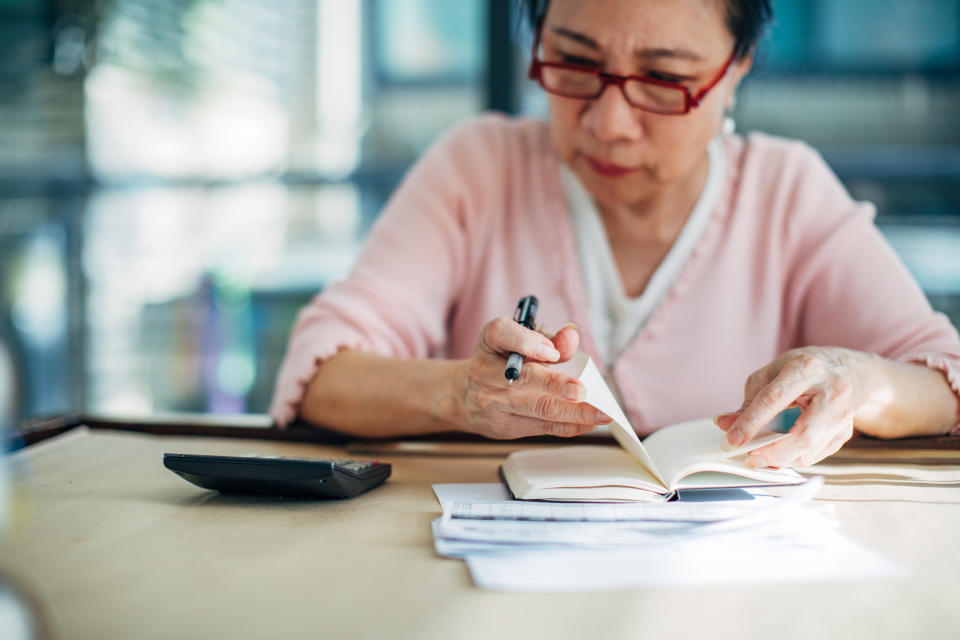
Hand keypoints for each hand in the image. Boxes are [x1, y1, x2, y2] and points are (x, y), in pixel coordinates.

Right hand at [457, 318, 611, 438]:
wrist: (468, 394)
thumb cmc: (503, 360)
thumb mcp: (522, 338)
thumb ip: (549, 336)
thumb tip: (572, 336)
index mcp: (490, 340)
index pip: (501, 333)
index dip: (528, 342)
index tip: (551, 351)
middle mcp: (485, 371)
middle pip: (524, 379)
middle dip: (556, 386)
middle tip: (583, 392)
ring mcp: (493, 402)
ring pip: (538, 408)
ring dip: (574, 413)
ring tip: (601, 413)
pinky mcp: (504, 426)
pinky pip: (542, 427)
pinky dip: (569, 425)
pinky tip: (588, 423)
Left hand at [715, 347, 863, 467]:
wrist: (839, 371)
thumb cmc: (798, 372)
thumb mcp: (768, 376)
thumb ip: (748, 403)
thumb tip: (725, 424)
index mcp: (806, 369)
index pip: (775, 399)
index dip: (751, 422)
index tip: (732, 439)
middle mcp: (831, 391)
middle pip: (803, 433)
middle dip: (772, 452)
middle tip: (750, 459)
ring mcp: (842, 414)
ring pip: (811, 448)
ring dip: (781, 460)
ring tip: (760, 458)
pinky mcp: (845, 432)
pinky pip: (816, 455)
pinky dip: (793, 459)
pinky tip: (779, 455)